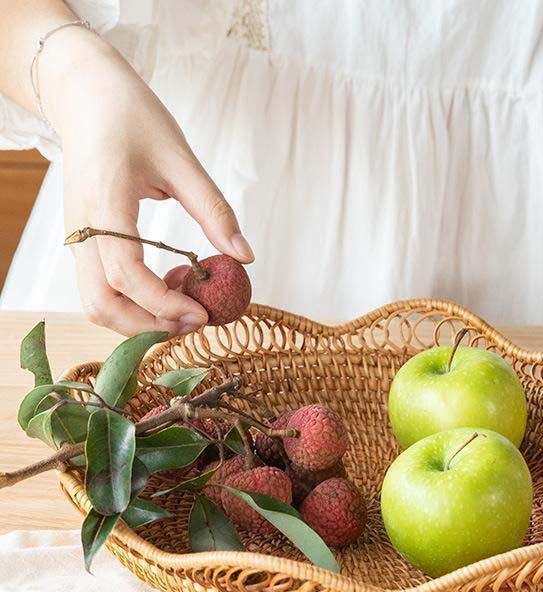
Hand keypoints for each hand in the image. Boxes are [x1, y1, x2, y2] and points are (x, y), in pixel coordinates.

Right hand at [40, 27, 253, 335]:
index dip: (163, 302)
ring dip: (139, 321)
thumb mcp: (181, 159)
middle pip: (101, 304)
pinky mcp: (84, 242)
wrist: (86, 96)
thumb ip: (213, 210)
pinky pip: (100, 289)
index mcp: (105, 204)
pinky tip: (169, 290)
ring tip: (185, 310)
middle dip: (149, 326)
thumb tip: (246, 257)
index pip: (125, 273)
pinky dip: (133, 304)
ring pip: (96, 304)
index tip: (202, 312)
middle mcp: (82, 229)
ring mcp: (79, 238)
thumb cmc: (133, 118)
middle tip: (196, 321)